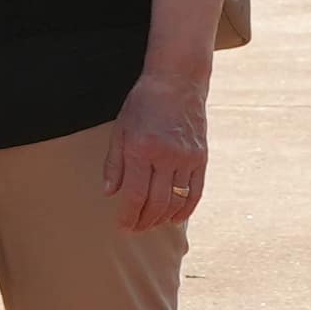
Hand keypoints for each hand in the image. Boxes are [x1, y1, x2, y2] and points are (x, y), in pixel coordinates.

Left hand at [103, 69, 211, 233]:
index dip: (128, 216)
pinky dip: (185, 209)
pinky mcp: (201, 158)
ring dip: (162, 218)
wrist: (178, 81)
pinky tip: (175, 218)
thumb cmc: (144, 103)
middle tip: (134, 228)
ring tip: (151, 223)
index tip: (122, 226)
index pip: (134, 195)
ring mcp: (186, 158)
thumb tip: (110, 192)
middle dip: (143, 221)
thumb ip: (114, 163)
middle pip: (156, 203)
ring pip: (176, 201)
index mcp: (141, 149)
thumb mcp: (120, 129)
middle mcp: (166, 156)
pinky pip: (195, 192)